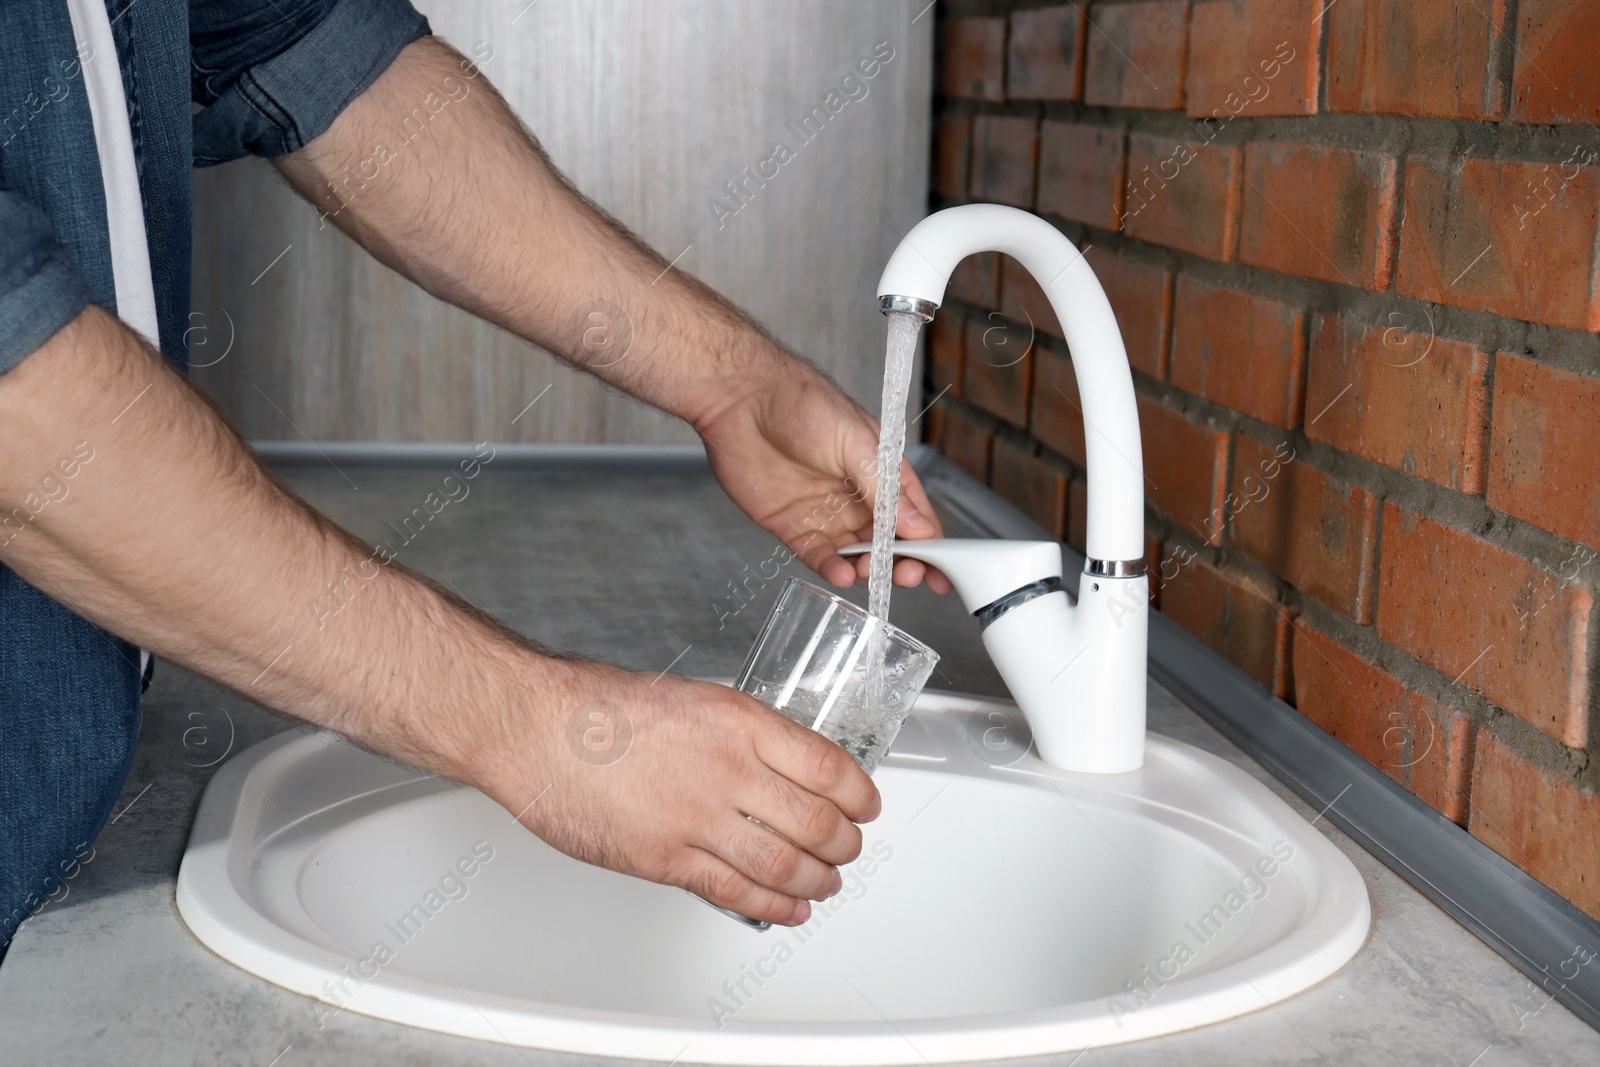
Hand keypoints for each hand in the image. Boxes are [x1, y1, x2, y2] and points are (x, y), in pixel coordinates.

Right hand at [489, 661, 880, 925]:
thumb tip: (779, 759)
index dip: (859, 794)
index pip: (828, 765)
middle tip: (850, 846)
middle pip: (816, 821)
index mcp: (738, 721)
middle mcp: (727, 769)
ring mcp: (697, 818)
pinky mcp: (665, 858)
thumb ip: (739, 732)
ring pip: (784, 863)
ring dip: (818, 878)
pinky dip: (774, 905)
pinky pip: (735, 892)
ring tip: (827, 880)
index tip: (866, 803)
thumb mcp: (692, 697)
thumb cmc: (599, 707)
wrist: (537, 729)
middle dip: (845, 842)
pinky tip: (790, 907)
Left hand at [694, 356, 952, 592]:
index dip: (929, 544)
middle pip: (887, 541)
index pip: (914, 515)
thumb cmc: (801, 402)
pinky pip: (818, 555)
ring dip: (866, 568)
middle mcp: (856, 495)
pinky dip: (832, 568)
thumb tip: (919, 526)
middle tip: (904, 574)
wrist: (740, 399)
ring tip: (867, 569)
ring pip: (855, 554)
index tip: (939, 569)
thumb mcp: (857, 443)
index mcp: (881, 470)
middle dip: (899, 562)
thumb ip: (886, 490)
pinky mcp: (793, 525)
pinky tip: (841, 573)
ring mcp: (825, 512)